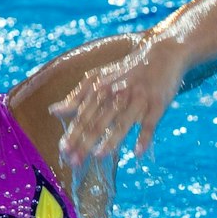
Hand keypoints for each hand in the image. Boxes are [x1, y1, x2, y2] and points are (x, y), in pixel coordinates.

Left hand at [50, 36, 186, 174]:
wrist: (162, 55)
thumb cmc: (127, 72)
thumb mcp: (99, 79)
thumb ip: (77, 96)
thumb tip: (54, 111)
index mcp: (100, 88)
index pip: (83, 116)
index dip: (72, 134)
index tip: (63, 152)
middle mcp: (117, 93)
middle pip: (98, 121)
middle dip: (85, 142)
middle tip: (75, 162)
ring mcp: (138, 98)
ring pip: (122, 122)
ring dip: (110, 140)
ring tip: (98, 156)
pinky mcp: (157, 104)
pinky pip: (150, 123)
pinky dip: (144, 138)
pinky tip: (138, 153)